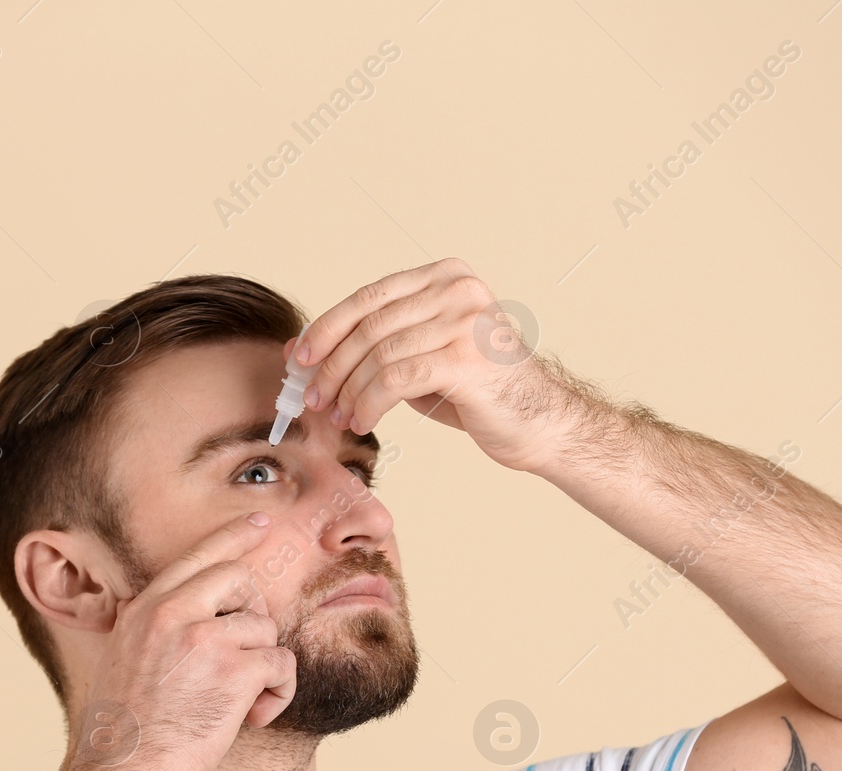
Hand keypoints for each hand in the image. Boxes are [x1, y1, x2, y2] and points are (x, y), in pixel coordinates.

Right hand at [69, 511, 296, 770]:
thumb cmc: (125, 732)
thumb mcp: (123, 659)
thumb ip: (150, 627)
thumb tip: (167, 608)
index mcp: (144, 609)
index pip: (196, 556)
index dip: (232, 536)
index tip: (257, 523)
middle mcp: (172, 614)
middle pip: (239, 578)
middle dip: (254, 613)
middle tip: (246, 654)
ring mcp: (204, 639)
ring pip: (264, 628)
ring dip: (264, 667)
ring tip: (241, 703)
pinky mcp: (235, 670)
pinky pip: (281, 663)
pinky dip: (278, 692)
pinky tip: (255, 716)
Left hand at [294, 258, 571, 472]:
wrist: (540, 424)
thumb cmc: (478, 392)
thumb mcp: (422, 356)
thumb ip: (374, 346)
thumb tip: (303, 350)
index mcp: (446, 276)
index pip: (370, 297)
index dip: (327, 328)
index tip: (300, 358)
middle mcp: (458, 289)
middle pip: (370, 324)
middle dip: (332, 365)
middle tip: (312, 397)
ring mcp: (465, 321)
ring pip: (379, 354)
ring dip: (348, 390)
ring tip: (338, 416)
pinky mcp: (466, 360)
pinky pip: (395, 379)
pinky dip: (369, 403)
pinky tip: (362, 421)